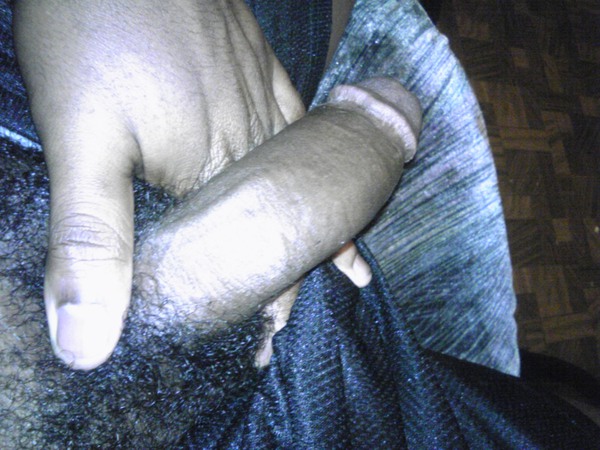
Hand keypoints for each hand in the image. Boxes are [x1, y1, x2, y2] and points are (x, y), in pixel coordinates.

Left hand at [13, 0, 303, 369]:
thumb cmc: (91, 34)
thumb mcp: (79, 144)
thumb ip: (92, 241)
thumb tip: (87, 342)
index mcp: (217, 171)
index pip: (255, 258)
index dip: (258, 308)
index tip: (259, 348)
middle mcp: (257, 143)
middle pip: (281, 226)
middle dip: (283, 282)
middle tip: (277, 331)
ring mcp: (267, 103)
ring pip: (296, 184)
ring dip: (307, 232)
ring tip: (326, 276)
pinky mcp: (264, 72)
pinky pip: (301, 131)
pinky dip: (314, 169)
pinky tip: (325, 180)